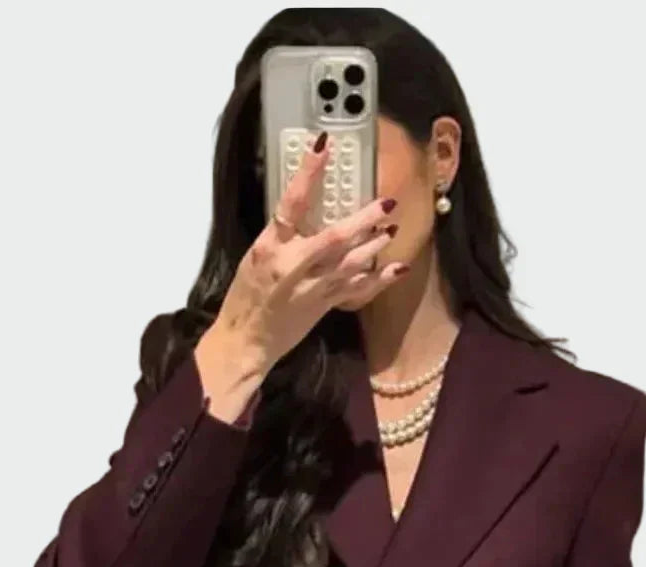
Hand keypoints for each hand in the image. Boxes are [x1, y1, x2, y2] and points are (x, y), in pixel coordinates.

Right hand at [207, 131, 407, 377]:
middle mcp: (293, 265)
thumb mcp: (256, 256)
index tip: (324, 147)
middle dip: (363, 219)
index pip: (291, 203)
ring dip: (375, 244)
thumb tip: (309, 211)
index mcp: (270, 247)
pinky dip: (380, 278)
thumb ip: (283, 235)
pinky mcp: (325, 305)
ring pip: (352, 262)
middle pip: (334, 237)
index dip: (308, 173)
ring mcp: (313, 287)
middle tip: (386, 203)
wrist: (247, 339)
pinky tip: (398, 268)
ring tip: (392, 227)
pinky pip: (358, 290)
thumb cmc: (246, 296)